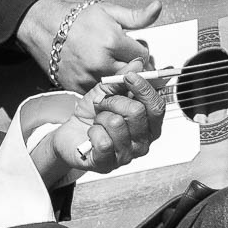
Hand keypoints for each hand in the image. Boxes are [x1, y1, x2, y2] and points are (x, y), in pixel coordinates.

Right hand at [18, 0, 162, 92]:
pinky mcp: (78, 88)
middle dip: (134, 67)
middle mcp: (101, 63)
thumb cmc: (77, 19)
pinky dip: (104, 87)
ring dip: (120, 78)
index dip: (141, 51)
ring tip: (111, 63)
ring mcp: (89, 77)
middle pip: (134, 74)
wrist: (46, 28)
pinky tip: (99, 72)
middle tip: (125, 56)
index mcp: (112, 42)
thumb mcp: (110, 11)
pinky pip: (101, 93)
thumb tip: (157, 8)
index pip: (144, 57)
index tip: (133, 47)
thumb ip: (137, 16)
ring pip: (119, 86)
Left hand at [50, 62, 165, 173]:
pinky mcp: (109, 164)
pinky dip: (92, 132)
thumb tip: (138, 63)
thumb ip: (122, 79)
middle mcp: (143, 142)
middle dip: (114, 101)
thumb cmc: (92, 116)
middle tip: (102, 103)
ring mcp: (127, 155)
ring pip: (117, 123)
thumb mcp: (106, 92)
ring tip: (97, 121)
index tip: (130, 76)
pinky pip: (104, 140)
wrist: (70, 134)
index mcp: (148, 124)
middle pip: (137, 112)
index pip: (157, 105)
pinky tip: (92, 135)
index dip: (144, 89)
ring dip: (100, 117)